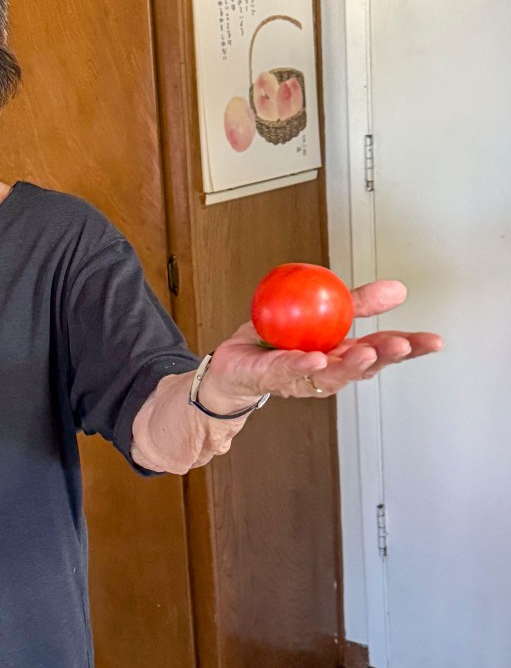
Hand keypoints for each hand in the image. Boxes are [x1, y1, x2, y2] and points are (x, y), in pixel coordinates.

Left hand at [207, 280, 443, 400]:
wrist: (233, 364)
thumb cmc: (278, 341)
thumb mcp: (322, 313)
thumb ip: (357, 303)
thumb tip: (397, 289)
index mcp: (342, 355)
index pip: (381, 352)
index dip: (408, 348)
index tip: (434, 341)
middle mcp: (326, 372)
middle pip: (361, 368)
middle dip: (383, 357)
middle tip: (401, 345)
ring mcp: (300, 378)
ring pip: (330, 375)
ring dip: (349, 365)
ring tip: (364, 353)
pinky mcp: (271, 376)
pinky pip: (288, 370)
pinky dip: (302, 365)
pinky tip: (316, 358)